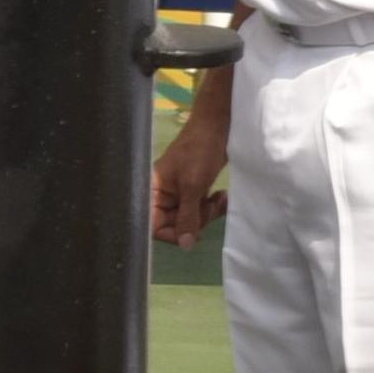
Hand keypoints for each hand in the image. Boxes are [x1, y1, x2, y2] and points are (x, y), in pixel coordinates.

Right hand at [150, 112, 228, 246]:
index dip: (171, 233)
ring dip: (207, 213)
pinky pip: (200, 208)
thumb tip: (185, 245)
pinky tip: (221, 196)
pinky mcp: (193, 190)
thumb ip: (187, 217)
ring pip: (190, 218)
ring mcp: (178, 193)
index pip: (153, 224)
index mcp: (152, 191)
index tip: (192, 233)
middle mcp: (162, 194)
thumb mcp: (192, 187)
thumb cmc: (199, 152)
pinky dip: (211, 206)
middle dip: (195, 220)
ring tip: (219, 199)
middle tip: (209, 207)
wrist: (217, 126)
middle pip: (174, 224)